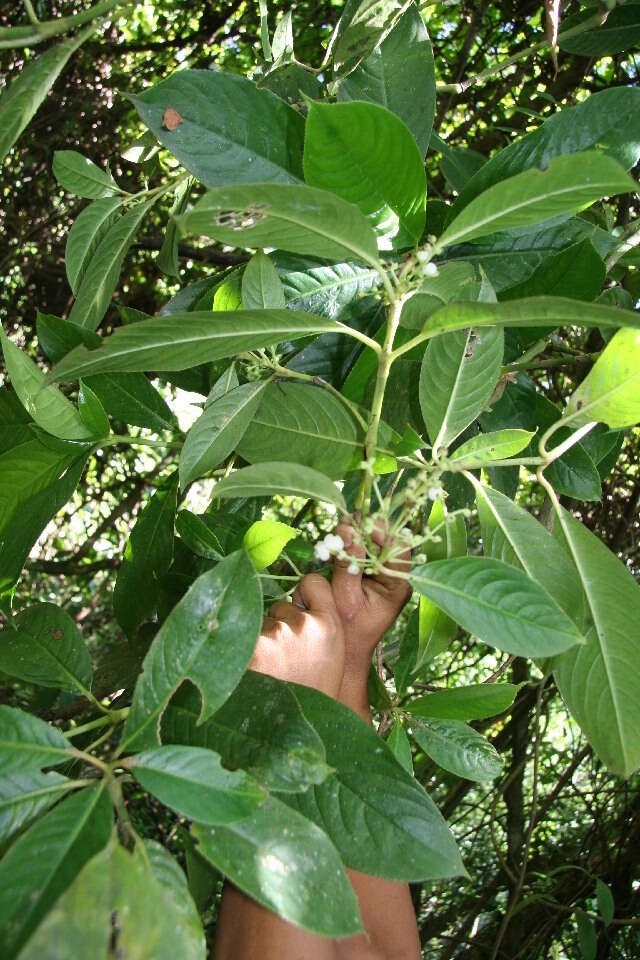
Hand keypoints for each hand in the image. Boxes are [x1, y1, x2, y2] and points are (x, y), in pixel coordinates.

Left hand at [249, 573, 344, 697]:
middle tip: (284, 663)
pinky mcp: (249, 646)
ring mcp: (276, 634)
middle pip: (282, 606)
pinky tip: (252, 676)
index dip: (305, 595)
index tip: (302, 608)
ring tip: (269, 674)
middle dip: (279, 627)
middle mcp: (305, 624)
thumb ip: (316, 627)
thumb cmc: (310, 697)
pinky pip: (241, 636)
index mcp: (331, 627)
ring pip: (260, 623)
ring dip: (260, 642)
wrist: (290, 739)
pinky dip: (242, 654)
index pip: (313, 582)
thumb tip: (292, 602)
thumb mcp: (329, 659)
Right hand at [332, 522, 411, 678]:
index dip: (382, 530)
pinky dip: (345, 548)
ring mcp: (379, 574)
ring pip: (369, 543)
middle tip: (341, 530)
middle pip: (383, 539)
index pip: (399, 545)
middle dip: (362, 531)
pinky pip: (357, 552)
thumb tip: (349, 535)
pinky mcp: (365, 574)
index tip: (359, 527)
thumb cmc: (346, 631)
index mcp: (397, 583)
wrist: (344, 652)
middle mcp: (392, 575)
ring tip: (334, 542)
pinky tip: (333, 551)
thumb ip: (348, 567)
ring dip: (351, 538)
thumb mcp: (345, 599)